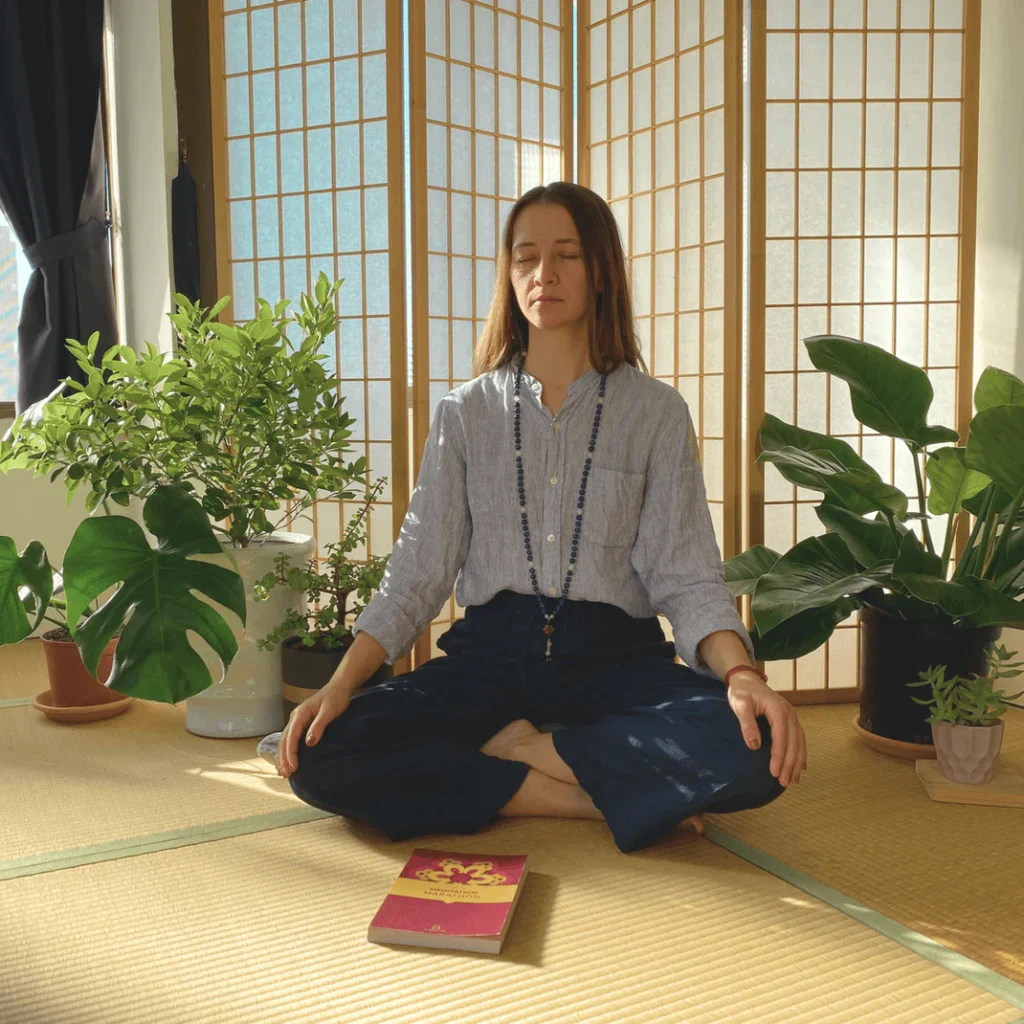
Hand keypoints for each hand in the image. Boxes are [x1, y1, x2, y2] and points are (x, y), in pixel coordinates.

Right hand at [278, 685, 351, 778]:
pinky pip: (291, 738)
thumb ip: (319, 725)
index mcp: (300, 714)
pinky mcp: (302, 723)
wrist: (339, 687)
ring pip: (285, 740)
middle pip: (285, 740)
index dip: (291, 753)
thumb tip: (309, 742)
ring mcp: (297, 720)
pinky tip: (288, 760)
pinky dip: (287, 750)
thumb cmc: (336, 698)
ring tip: (283, 771)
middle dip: (284, 757)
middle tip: (286, 774)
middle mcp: (295, 717)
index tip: (293, 766)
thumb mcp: (329, 711)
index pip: (291, 736)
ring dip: (283, 755)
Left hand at [725, 671, 806, 786]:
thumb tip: (754, 746)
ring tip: (793, 780)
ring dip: (797, 762)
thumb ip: (747, 724)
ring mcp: (792, 716)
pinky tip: (801, 767)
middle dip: (789, 764)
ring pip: (799, 742)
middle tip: (783, 782)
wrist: (747, 679)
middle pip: (793, 743)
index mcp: (777, 709)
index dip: (779, 756)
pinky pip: (799, 739)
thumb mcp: (740, 704)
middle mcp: (789, 713)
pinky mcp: (790, 720)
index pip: (781, 737)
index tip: (774, 772)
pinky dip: (801, 754)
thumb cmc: (741, 691)